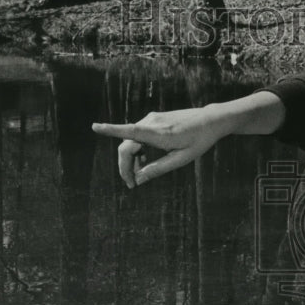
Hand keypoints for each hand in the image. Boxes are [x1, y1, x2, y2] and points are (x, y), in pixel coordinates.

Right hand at [92, 107, 227, 187]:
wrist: (210, 120)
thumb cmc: (199, 141)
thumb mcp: (182, 159)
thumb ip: (159, 169)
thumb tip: (139, 179)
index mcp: (160, 134)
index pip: (131, 131)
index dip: (111, 130)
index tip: (95, 127)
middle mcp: (152, 123)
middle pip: (126, 145)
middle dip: (125, 165)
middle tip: (131, 185)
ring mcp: (152, 119)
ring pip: (131, 141)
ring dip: (131, 159)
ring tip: (140, 175)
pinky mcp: (153, 119)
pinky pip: (137, 135)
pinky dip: (137, 149)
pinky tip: (144, 160)